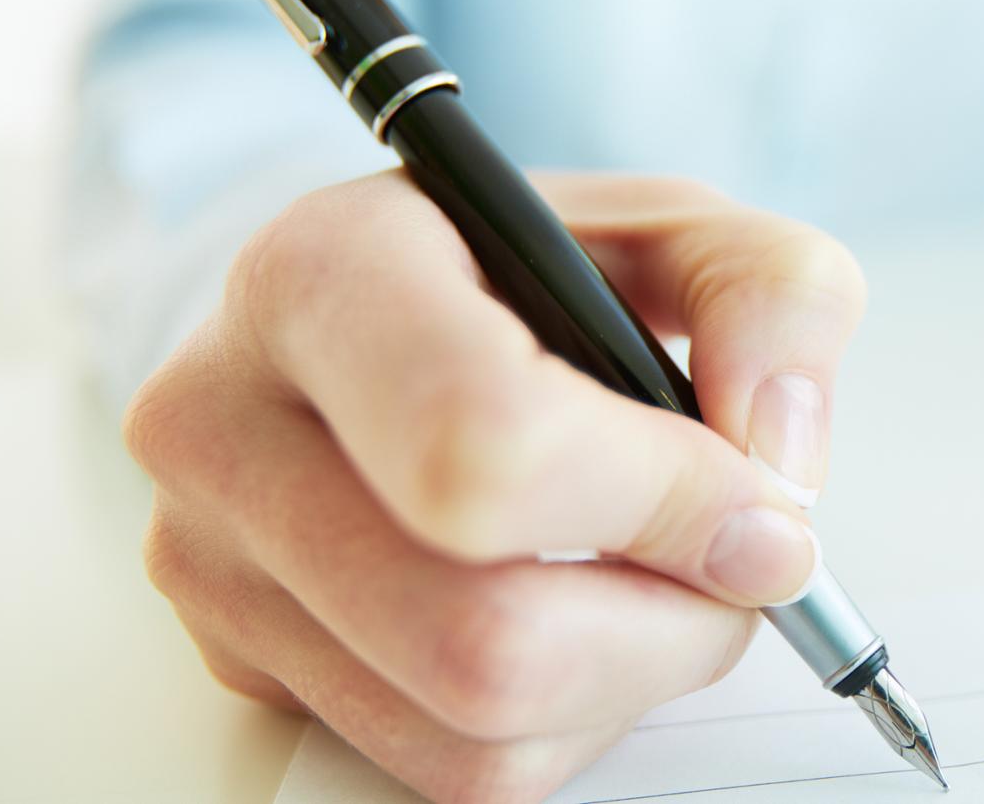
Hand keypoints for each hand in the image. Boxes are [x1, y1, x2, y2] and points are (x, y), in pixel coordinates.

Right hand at [124, 171, 864, 802]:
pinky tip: (573, 621)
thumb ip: (774, 298)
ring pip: (473, 734)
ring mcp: (209, 563)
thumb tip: (771, 462)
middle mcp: (224, 424)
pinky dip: (560, 723)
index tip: (756, 505)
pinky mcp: (239, 664)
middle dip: (669, 626)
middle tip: (732, 567)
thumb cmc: (524, 280)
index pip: (482, 444)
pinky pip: (447, 768)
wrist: (378, 325)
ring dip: (627, 683)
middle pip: (479, 639)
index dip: (661, 504)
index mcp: (323, 278)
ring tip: (653, 582)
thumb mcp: (676, 233)